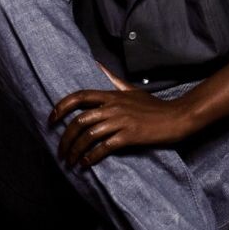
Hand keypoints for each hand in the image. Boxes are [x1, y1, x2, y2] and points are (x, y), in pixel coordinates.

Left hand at [48, 79, 193, 168]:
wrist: (177, 117)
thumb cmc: (154, 106)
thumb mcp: (132, 90)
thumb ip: (113, 80)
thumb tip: (98, 65)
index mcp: (112, 95)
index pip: (80, 97)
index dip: (62, 107)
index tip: (51, 119)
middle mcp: (113, 107)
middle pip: (79, 121)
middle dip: (65, 138)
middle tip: (61, 151)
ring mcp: (121, 121)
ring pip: (89, 136)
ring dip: (76, 151)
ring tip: (71, 162)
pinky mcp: (130, 136)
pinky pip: (104, 147)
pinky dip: (92, 157)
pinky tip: (86, 164)